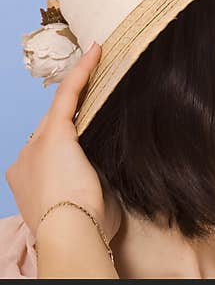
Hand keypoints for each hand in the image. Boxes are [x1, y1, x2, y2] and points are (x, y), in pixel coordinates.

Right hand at [5, 42, 121, 242]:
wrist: (71, 232)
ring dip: (80, 89)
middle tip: (100, 85)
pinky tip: (97, 52)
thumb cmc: (86, 228)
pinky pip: (69, 94)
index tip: (83, 129)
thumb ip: (98, 183)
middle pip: (53, 128)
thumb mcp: (91, 203)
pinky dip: (83, 73)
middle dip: (73, 112)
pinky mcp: (54, 133)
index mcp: (30, 180)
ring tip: (101, 63)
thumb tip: (119, 173)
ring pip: (60, 111)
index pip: (51, 150)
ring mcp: (36, 145)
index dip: (68, 136)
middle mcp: (26, 160)